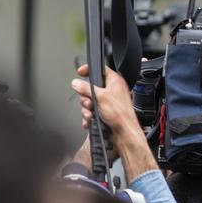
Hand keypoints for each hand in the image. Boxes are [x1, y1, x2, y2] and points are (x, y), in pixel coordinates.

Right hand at [72, 65, 154, 179]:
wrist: (124, 133)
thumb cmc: (120, 114)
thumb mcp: (100, 96)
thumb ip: (86, 88)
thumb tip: (76, 83)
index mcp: (114, 82)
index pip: (101, 69)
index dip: (89, 69)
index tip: (80, 72)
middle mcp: (112, 91)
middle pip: (91, 87)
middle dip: (86, 97)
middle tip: (89, 102)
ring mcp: (107, 102)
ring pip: (89, 101)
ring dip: (87, 109)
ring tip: (91, 113)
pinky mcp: (104, 112)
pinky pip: (91, 111)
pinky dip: (89, 116)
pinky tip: (91, 120)